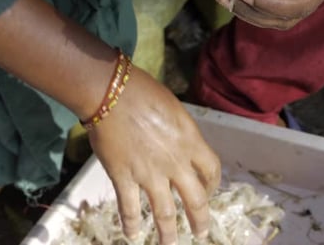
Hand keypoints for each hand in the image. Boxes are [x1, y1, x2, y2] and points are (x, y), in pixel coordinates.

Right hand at [88, 67, 220, 244]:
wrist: (111, 94)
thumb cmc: (144, 93)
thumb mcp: (175, 111)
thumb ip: (183, 134)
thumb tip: (183, 147)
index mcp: (191, 143)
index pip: (211, 171)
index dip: (212, 185)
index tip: (208, 191)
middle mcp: (175, 163)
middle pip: (195, 200)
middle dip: (200, 220)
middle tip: (200, 233)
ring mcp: (149, 174)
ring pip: (165, 213)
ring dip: (168, 233)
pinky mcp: (124, 178)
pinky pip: (129, 207)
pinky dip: (131, 224)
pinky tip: (131, 235)